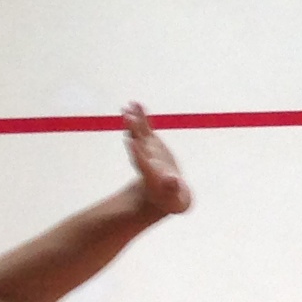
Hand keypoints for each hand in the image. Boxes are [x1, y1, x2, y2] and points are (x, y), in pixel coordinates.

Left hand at [121, 103, 192, 217]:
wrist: (165, 192)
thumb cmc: (170, 197)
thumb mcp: (174, 196)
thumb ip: (172, 187)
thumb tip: (173, 181)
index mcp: (149, 173)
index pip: (141, 162)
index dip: (137, 152)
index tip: (130, 142)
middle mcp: (144, 159)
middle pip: (137, 143)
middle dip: (133, 130)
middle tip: (127, 117)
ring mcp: (146, 149)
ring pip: (138, 132)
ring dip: (134, 119)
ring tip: (129, 105)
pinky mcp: (151, 143)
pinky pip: (145, 127)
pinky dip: (141, 116)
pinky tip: (137, 104)